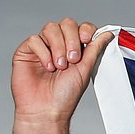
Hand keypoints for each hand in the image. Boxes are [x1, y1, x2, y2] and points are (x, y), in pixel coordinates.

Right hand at [11, 19, 114, 133]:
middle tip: (73, 60)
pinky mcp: (26, 51)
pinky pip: (35, 39)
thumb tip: (107, 33)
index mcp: (75, 48)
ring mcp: (42, 47)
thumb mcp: (85, 69)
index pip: (81, 27)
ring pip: (50, 28)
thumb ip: (94, 49)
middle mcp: (59, 45)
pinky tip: (48, 67)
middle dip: (71, 39)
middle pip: (66, 23)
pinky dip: (43, 52)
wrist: (46, 110)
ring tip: (60, 66)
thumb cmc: (65, 95)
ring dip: (58, 46)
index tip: (87, 40)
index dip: (85, 30)